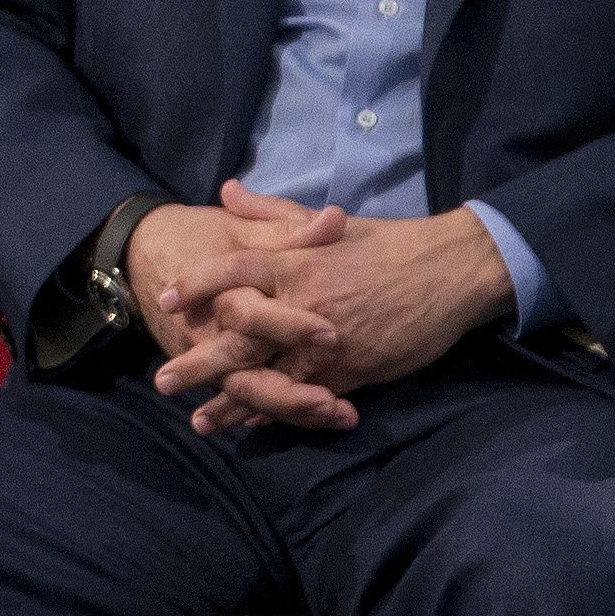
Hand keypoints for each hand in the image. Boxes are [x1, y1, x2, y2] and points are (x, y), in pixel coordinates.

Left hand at [146, 183, 513, 434]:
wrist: (453, 271)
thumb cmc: (388, 243)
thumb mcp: (328, 222)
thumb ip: (272, 214)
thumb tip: (227, 192)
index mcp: (297, 263)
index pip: (233, 272)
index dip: (196, 284)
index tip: (165, 299)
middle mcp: (305, 305)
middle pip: (239, 337)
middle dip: (198, 361)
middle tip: (161, 380)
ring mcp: (328, 343)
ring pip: (269, 378)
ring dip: (231, 402)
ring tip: (200, 420)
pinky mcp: (353, 371)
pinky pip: (306, 396)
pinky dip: (278, 411)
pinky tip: (253, 423)